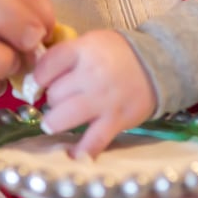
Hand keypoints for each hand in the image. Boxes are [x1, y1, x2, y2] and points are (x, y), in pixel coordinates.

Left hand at [33, 29, 155, 156]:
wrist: (160, 63)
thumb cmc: (119, 54)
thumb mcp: (92, 42)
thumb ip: (67, 56)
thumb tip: (38, 78)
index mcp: (84, 50)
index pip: (46, 66)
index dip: (39, 77)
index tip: (43, 82)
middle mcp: (92, 75)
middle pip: (54, 94)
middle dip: (54, 99)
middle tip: (62, 99)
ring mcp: (103, 100)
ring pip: (62, 118)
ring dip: (55, 123)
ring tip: (56, 123)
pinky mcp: (116, 121)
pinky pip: (93, 142)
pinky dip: (81, 151)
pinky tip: (72, 155)